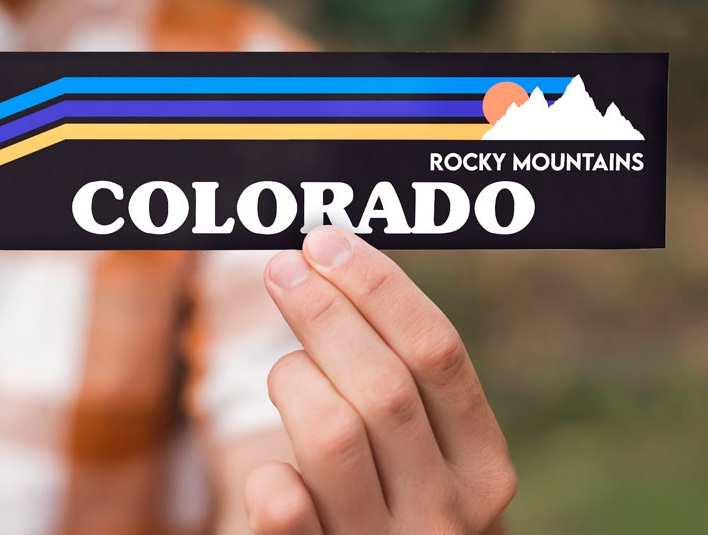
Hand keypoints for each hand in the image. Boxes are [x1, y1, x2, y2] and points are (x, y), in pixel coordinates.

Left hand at [244, 227, 516, 534]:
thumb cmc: (397, 497)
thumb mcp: (427, 451)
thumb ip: (401, 375)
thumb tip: (330, 258)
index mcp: (483, 463)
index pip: (437, 351)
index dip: (378, 286)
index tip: (326, 243)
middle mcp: (448, 513)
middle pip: (384, 384)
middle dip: (324, 310)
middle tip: (284, 268)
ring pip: (333, 433)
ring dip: (294, 380)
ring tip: (284, 371)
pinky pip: (285, 511)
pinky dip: (269, 475)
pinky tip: (271, 469)